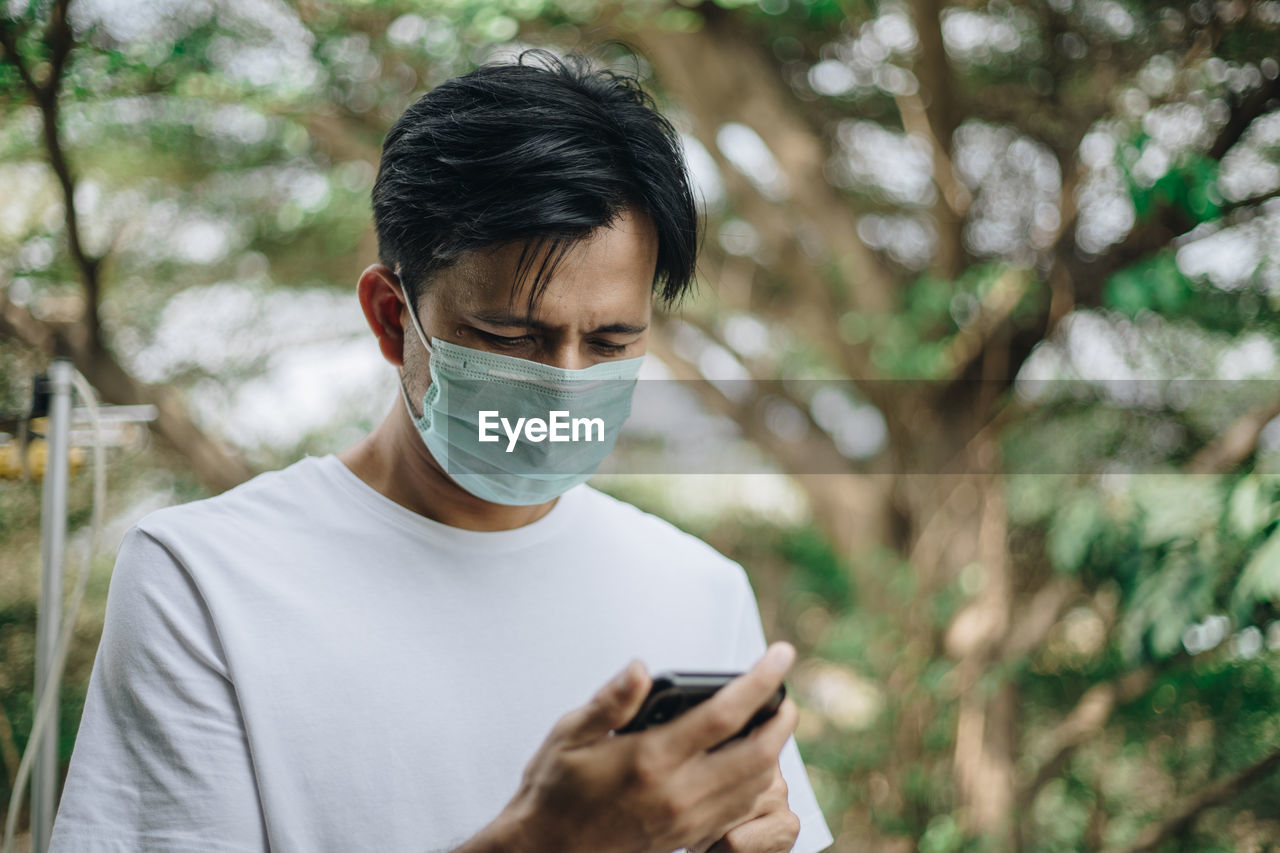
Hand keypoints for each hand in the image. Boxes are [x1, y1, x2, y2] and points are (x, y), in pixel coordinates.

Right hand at [484, 643, 798, 852]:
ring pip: (755, 784)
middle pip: (757, 754)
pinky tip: (751, 762)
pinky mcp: (688, 836)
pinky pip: (740, 809)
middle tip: (787, 695)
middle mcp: (678, 792)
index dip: (761, 680)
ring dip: (774, 751)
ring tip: (773, 722)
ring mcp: (687, 819)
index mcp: (651, 759)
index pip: (725, 714)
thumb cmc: (555, 789)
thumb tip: (640, 667)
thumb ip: (611, 701)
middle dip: (782, 720)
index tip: (781, 654)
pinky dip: (758, 781)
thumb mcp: (570, 735)